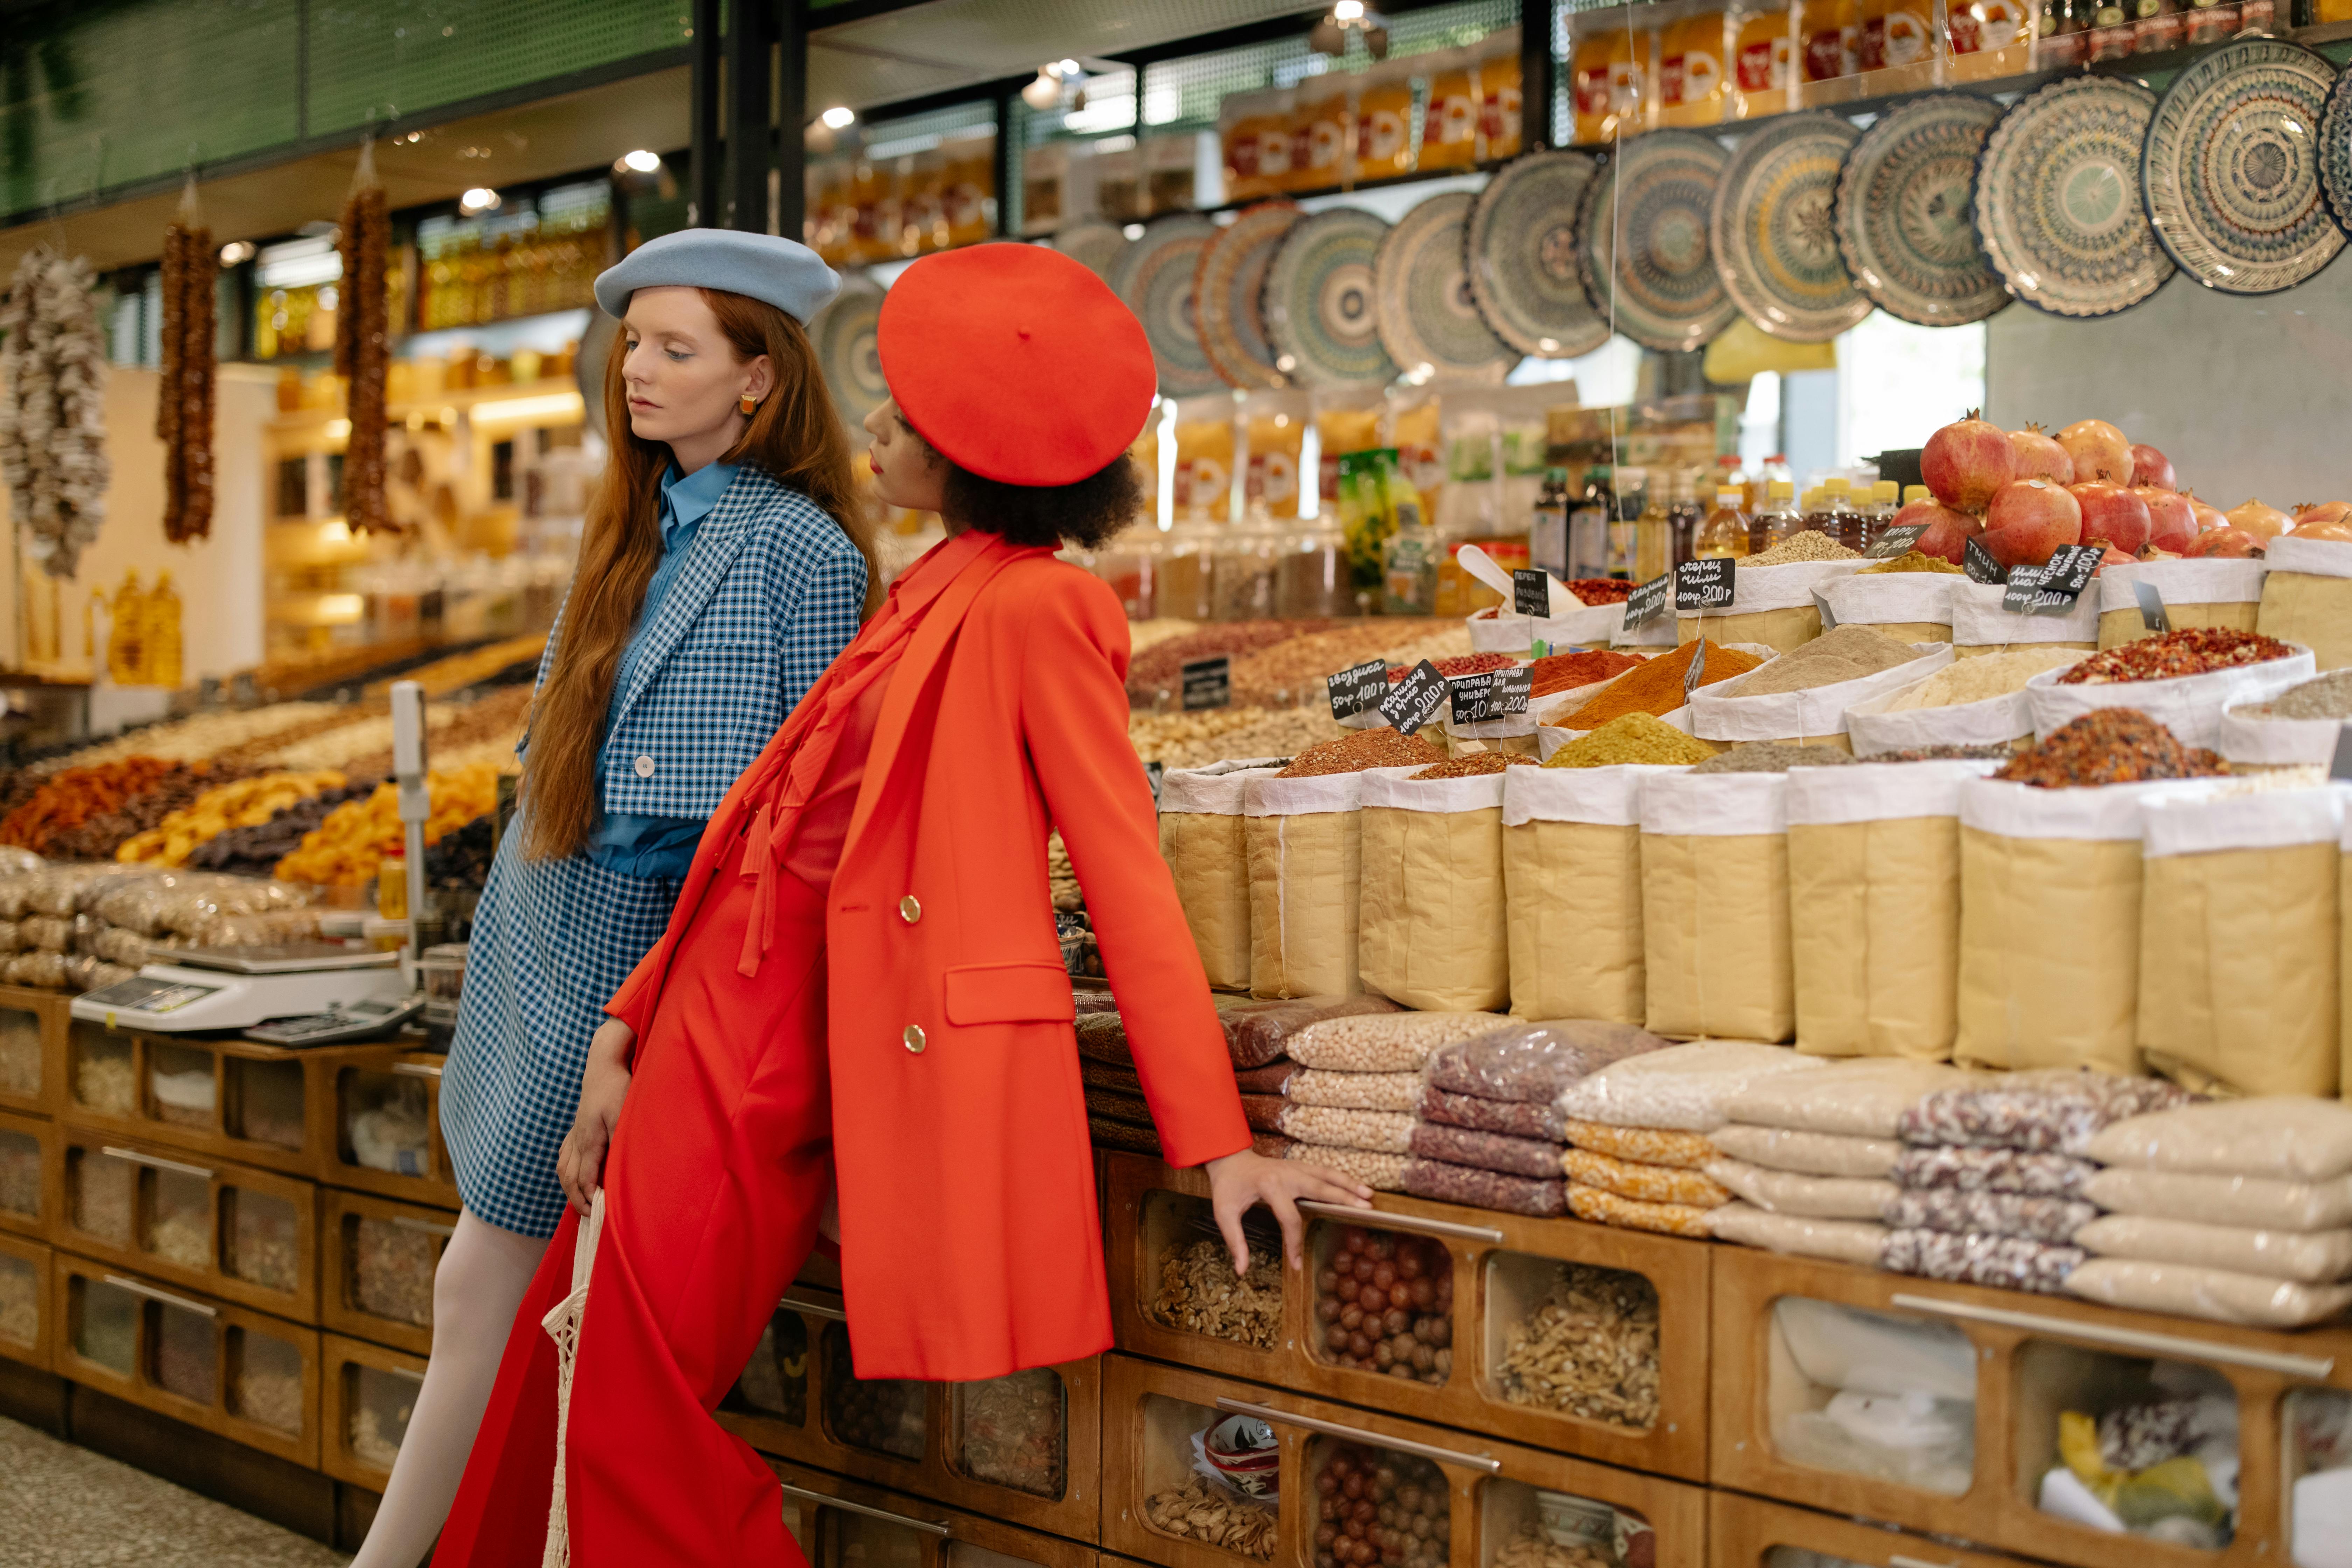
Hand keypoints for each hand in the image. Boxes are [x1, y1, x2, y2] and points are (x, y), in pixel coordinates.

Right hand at [557, 1020, 635, 1218]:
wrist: (602, 1065)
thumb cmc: (617, 1088)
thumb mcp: (624, 1113)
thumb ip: (619, 1141)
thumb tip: (617, 1168)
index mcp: (589, 1141)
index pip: (585, 1179)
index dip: (590, 1199)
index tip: (598, 1214)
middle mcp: (577, 1140)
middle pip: (570, 1178)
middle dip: (577, 1200)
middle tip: (590, 1216)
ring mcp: (574, 1134)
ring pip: (563, 1169)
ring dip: (570, 1188)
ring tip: (581, 1202)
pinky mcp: (576, 1128)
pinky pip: (564, 1156)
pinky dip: (567, 1172)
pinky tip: (574, 1176)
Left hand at [1203, 1148, 1373, 1276]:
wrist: (1228, 1158)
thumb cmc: (1227, 1187)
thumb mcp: (1224, 1213)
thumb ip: (1234, 1241)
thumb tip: (1241, 1271)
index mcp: (1269, 1186)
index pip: (1289, 1218)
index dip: (1294, 1244)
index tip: (1296, 1265)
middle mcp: (1287, 1174)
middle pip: (1320, 1189)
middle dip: (1342, 1199)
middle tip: (1364, 1209)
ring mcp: (1295, 1168)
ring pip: (1327, 1176)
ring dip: (1348, 1185)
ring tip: (1369, 1196)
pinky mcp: (1298, 1166)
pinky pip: (1324, 1171)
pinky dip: (1341, 1178)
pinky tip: (1356, 1186)